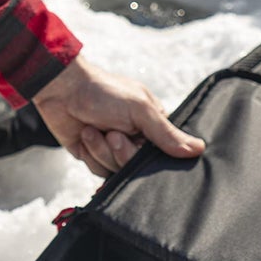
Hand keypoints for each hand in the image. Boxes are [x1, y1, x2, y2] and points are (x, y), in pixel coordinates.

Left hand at [31, 55, 204, 177]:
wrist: (61, 90)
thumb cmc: (103, 92)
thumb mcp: (139, 109)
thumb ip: (166, 133)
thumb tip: (199, 149)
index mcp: (153, 125)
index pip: (166, 154)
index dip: (154, 156)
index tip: (141, 145)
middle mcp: (136, 139)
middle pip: (138, 166)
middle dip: (122, 151)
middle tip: (112, 133)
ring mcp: (114, 148)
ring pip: (117, 171)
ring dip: (102, 150)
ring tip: (94, 129)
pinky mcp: (93, 155)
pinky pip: (98, 171)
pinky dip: (91, 153)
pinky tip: (84, 135)